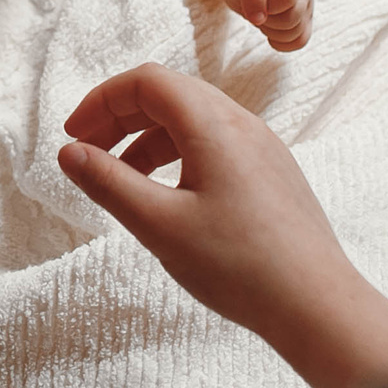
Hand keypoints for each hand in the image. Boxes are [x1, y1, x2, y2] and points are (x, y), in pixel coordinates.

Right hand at [58, 64, 387, 387]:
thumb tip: (69, 153)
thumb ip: (109, 183)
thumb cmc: (240, 266)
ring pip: (194, 121)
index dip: (102, 101)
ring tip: (119, 178)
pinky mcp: (273, 174)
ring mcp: (263, 148)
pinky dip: (179, 156)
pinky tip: (168, 196)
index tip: (73, 136)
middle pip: (170, 95)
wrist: (317, 305)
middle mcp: (243, 123)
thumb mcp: (159, 225)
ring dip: (148, 139)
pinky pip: (217, 145)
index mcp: (214, 124)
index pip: (147, 82)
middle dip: (121, 118)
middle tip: (86, 153)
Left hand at [214, 0, 312, 50]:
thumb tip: (259, 18)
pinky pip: (299, 42)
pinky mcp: (304, 20)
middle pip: (291, 18)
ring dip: (271, 30)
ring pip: (296, 33)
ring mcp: (307, 3)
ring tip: (261, 12)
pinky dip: (280, 41)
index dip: (266, 5)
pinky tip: (268, 27)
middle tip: (254, 4)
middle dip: (266, 18)